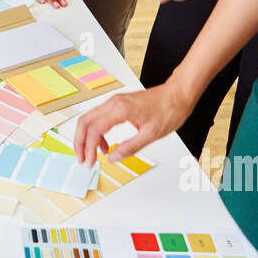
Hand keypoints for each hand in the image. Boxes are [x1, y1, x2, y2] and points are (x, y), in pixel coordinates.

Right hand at [74, 82, 194, 166]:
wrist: (177, 95)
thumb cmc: (168, 110)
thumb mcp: (150, 135)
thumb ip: (129, 148)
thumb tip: (113, 158)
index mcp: (120, 109)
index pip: (95, 130)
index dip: (89, 149)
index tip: (90, 162)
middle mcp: (113, 103)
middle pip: (85, 122)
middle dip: (80, 142)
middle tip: (82, 159)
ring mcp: (114, 102)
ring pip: (89, 119)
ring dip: (87, 137)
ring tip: (92, 155)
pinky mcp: (118, 104)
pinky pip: (99, 117)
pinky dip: (96, 132)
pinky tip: (105, 145)